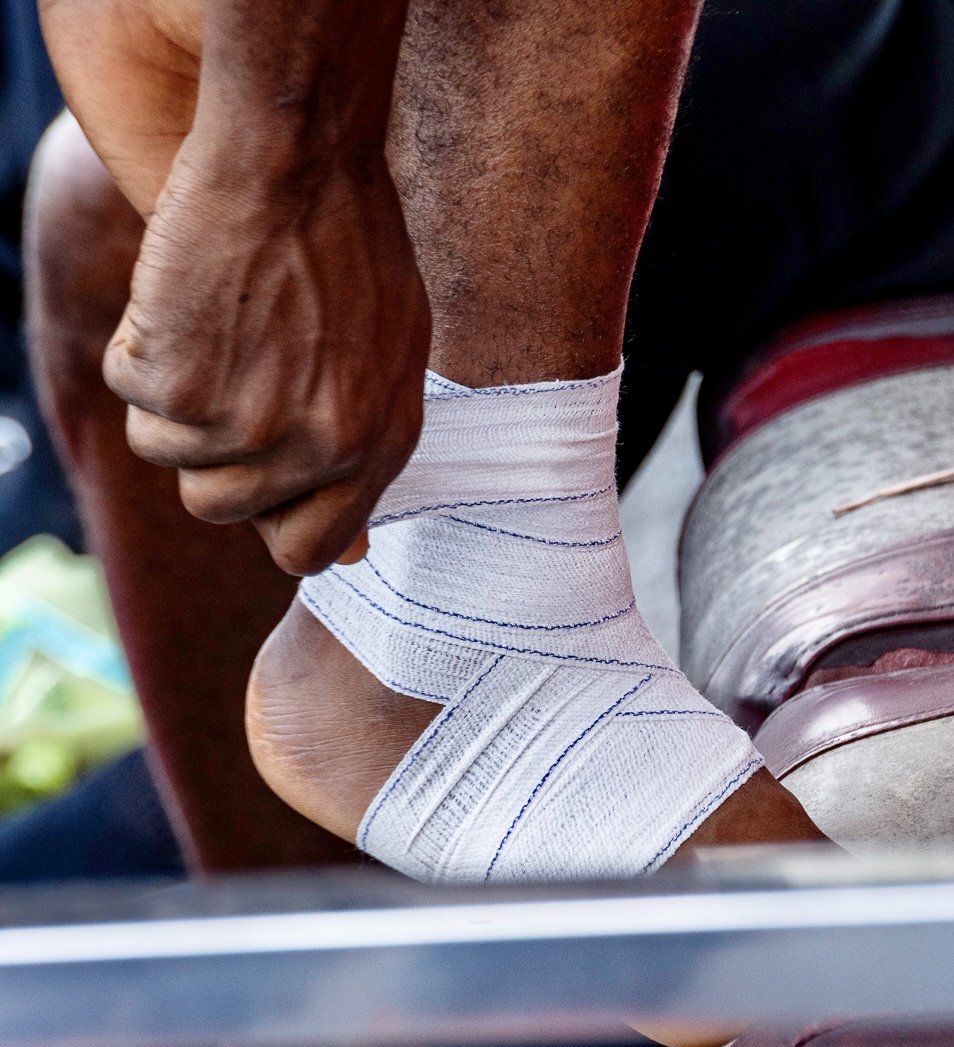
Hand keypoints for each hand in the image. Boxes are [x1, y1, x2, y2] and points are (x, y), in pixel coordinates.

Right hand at [107, 140, 429, 573]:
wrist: (299, 158)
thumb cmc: (352, 248)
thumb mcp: (394, 361)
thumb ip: (367, 458)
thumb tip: (347, 553)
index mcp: (377, 449)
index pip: (308, 552)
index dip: (273, 519)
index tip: (260, 478)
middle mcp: (319, 451)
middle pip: (220, 507)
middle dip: (213, 450)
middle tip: (234, 371)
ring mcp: (249, 424)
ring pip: (167, 453)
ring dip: (176, 394)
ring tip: (218, 323)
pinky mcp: (182, 383)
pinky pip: (132, 393)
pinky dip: (144, 344)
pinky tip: (191, 296)